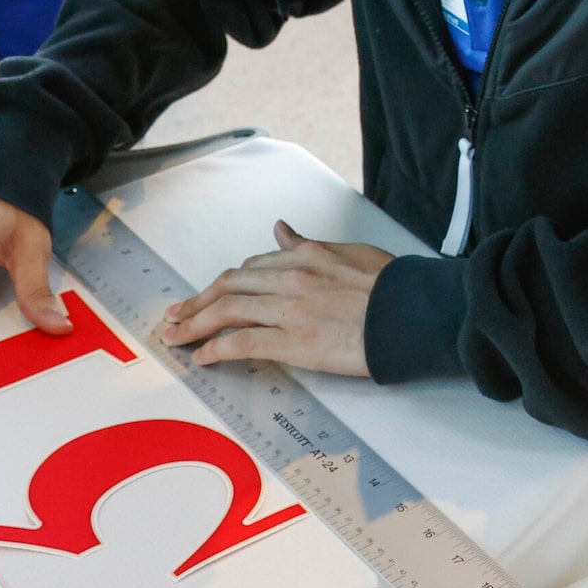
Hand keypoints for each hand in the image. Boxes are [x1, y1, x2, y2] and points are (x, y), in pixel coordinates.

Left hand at [160, 222, 390, 377]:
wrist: (411, 313)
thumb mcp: (351, 252)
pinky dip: (215, 349)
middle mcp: (291, 276)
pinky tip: (202, 357)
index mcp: (306, 255)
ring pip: (226, 311)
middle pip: (229, 286)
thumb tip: (283, 230)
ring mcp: (288, 308)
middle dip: (197, 301)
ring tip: (176, 336)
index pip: (253, 267)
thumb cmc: (393, 287)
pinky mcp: (292, 340)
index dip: (225, 283)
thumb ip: (311, 244)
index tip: (211, 294)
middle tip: (177, 314)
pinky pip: (241, 342)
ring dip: (195, 324)